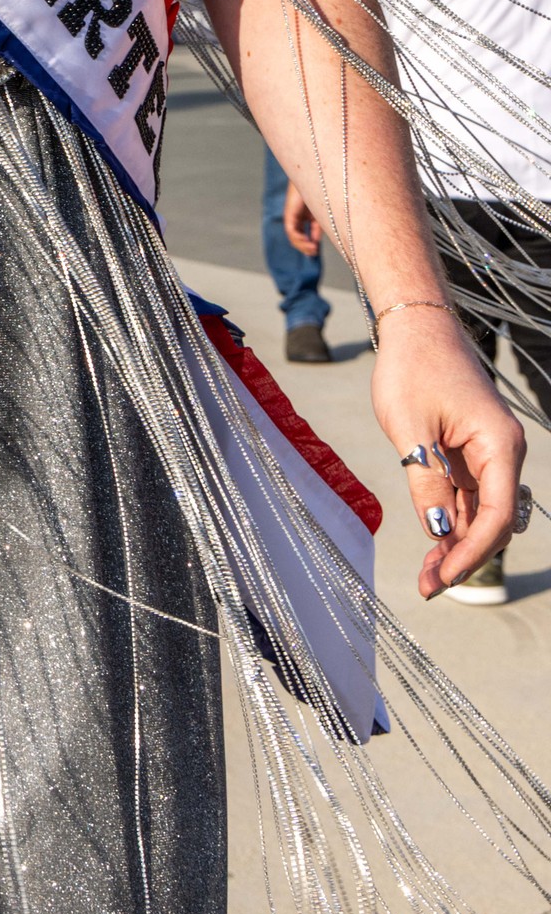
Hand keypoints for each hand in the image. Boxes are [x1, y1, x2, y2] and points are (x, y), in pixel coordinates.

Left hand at [283, 182, 321, 257]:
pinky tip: (305, 241)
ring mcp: (293, 215)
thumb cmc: (322, 192)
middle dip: (304, 247)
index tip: (315, 251)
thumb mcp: (321, 214)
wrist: (315, 178)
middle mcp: (298, 216)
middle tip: (313, 253)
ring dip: (301, 245)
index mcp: (306, 216)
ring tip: (311, 250)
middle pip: (297, 237)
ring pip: (292, 235)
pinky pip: (290, 230)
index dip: (309, 244)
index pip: (305, 234)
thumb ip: (318, 227)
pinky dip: (297, 238)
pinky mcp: (290, 213)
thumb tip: (316, 242)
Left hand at [370, 302, 525, 597]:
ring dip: (458, 543)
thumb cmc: (412, 368)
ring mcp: (488, 452)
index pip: (496, 514)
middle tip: (428, 587)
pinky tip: (433, 545)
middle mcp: (503, 451)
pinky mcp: (471, 451)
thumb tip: (440, 531)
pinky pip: (469, 495)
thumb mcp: (410, 429)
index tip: (442, 578)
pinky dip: (453, 520)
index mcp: (500, 444)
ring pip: (481, 511)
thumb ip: (426, 481)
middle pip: (493, 519)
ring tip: (426, 577)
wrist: (415, 327)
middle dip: (464, 556)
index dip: (472, 553)